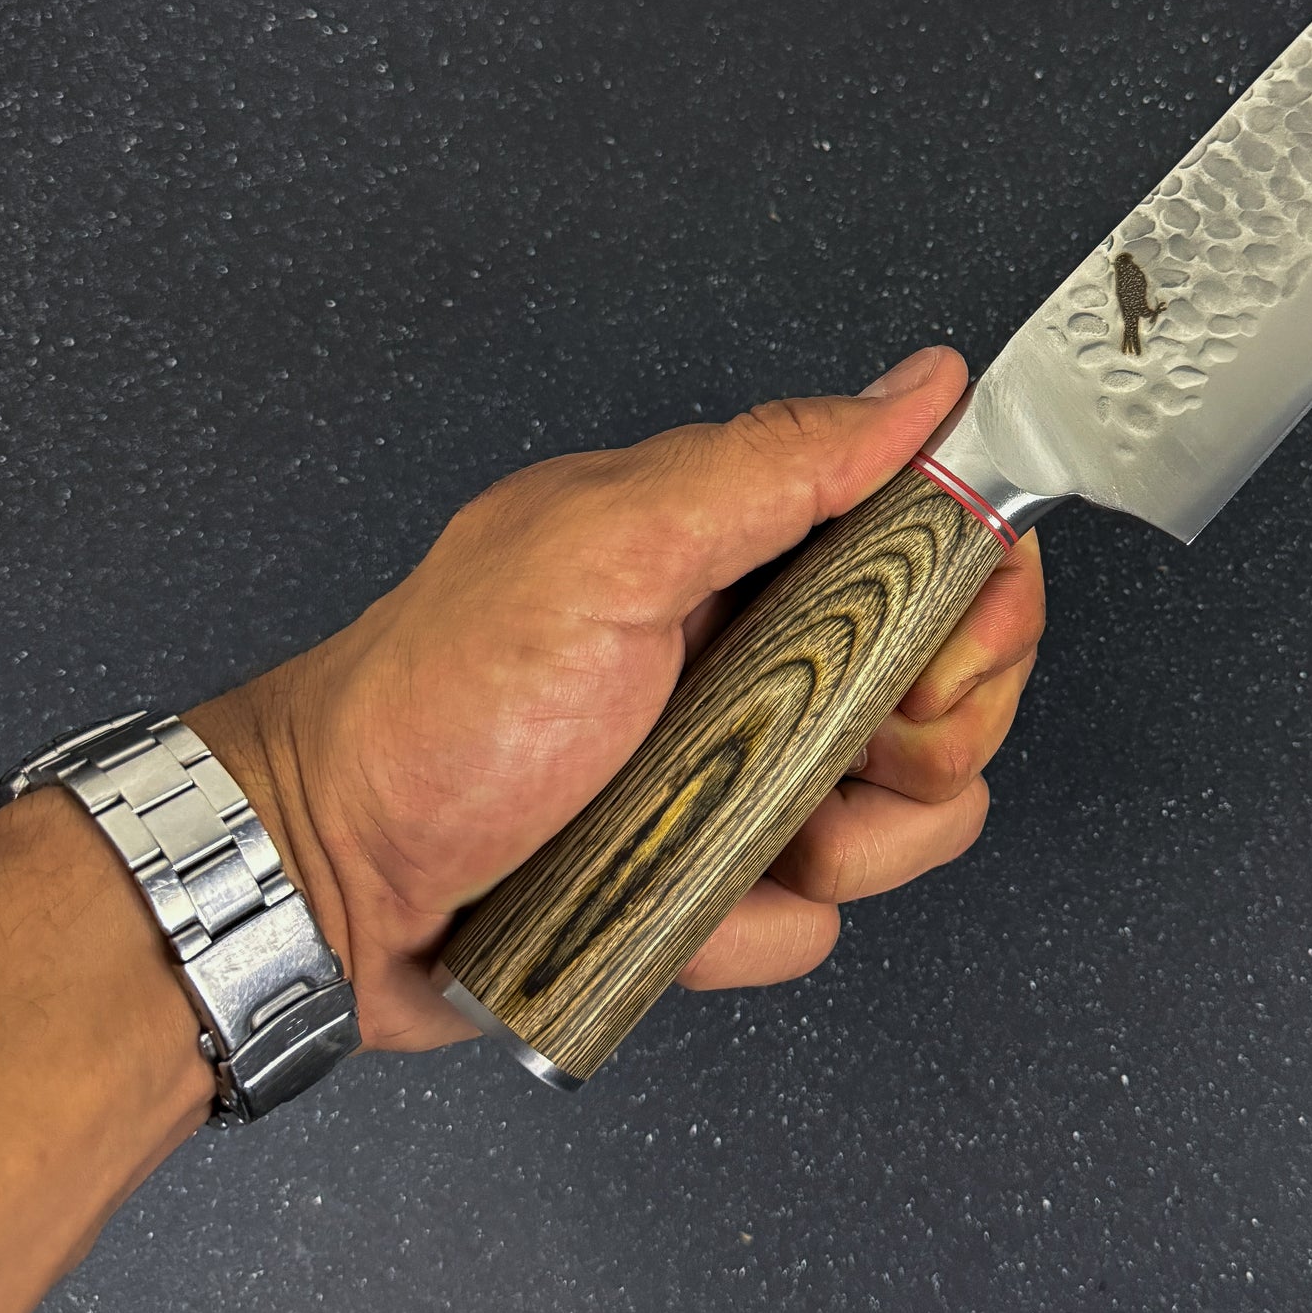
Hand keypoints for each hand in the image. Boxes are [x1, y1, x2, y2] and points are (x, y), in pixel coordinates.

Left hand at [186, 346, 1043, 1053]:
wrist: (330, 879)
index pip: (947, 545)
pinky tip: (680, 898)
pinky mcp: (729, 875)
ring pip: (911, 817)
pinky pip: (817, 918)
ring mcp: (753, 770)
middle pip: (955, 690)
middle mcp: (770, 652)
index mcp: (752, 548)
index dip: (980, 602)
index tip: (946, 653)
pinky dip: (754, 923)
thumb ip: (773, 466)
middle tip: (824, 747)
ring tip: (724, 835)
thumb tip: (920, 389)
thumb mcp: (606, 552)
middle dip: (923, 742)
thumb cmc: (439, 705)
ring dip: (839, 845)